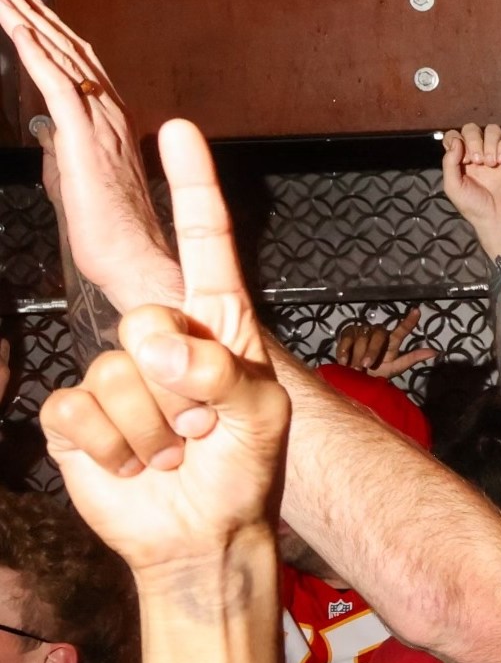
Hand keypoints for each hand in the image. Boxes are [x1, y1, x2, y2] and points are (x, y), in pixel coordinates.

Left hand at [0, 0, 182, 312]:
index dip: (49, 33)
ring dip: (30, 22)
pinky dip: (39, 54)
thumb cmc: (112, 235)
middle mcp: (108, 116)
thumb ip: (61, 152)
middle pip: (67, 51)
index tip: (24, 6)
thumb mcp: (74, 185)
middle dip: (33, 14)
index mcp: (107, 125)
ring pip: (61, 59)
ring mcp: (101, 125)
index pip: (74, 66)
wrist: (136, 264)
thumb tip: (47, 135)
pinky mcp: (86, 141)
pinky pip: (59, 86)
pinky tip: (20, 29)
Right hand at [41, 124, 289, 572]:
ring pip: (114, 378)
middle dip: (179, 388)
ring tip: (175, 449)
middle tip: (202, 428)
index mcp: (217, 324)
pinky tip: (135, 464)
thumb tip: (155, 347)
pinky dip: (114, 449)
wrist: (203, 532)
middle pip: (145, 322)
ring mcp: (115, 372)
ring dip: (153, 431)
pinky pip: (77, 412)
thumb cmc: (246, 468)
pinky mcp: (75, 413)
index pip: (205, 244)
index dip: (191, 186)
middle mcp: (162, 338)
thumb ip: (222, 373)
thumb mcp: (262, 417)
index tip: (178, 130)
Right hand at [326, 307, 437, 383]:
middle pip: (378, 336)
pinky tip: (344, 361)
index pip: (401, 331)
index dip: (409, 322)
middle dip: (371, 352)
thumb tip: (436, 352)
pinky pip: (346, 339)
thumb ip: (412, 358)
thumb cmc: (376, 374)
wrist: (353, 378)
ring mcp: (363, 331)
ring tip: (355, 369)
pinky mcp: (347, 333)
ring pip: (362, 339)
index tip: (417, 311)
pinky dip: (345, 351)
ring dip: (358, 356)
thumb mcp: (395, 368)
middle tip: (365, 367)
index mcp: (391, 342)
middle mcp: (378, 334)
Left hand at [440, 122, 500, 244]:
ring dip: (490, 143)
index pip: (455, 135)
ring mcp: (497, 153)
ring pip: (493, 130)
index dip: (456, 141)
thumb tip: (456, 142)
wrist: (497, 218)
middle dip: (474, 141)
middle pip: (472, 128)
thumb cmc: (474, 205)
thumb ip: (449, 162)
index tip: (463, 160)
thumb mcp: (452, 186)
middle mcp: (478, 152)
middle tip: (477, 162)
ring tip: (491, 163)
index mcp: (461, 158)